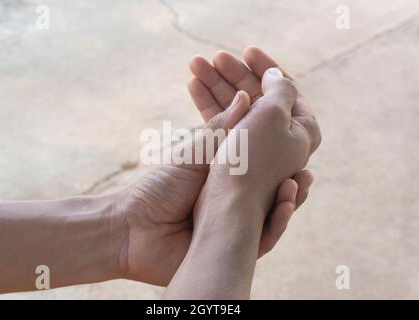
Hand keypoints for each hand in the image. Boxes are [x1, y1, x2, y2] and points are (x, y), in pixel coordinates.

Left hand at [120, 53, 313, 284]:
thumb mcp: (194, 153)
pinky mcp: (238, 245)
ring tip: (302, 179)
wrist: (132, 229)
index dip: (275, 140)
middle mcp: (238, 195)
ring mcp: (239, 220)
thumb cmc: (159, 188)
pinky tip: (288, 201)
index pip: (261, 154)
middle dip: (291, 169)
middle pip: (274, 181)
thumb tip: (248, 96)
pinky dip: (279, 220)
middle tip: (304, 157)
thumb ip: (222, 129)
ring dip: (292, 194)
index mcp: (228, 171)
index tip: (288, 124)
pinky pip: (266, 235)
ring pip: (274, 208)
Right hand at [188, 46, 313, 210]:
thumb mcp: (273, 114)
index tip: (246, 51)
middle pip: (259, 96)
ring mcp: (256, 149)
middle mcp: (280, 140)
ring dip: (216, 84)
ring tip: (196, 66)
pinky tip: (194, 87)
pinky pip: (221, 122)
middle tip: (214, 57)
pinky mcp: (233, 157)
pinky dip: (208, 103)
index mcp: (302, 131)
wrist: (225, 208)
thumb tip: (277, 76)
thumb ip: (280, 88)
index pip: (287, 89)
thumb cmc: (253, 161)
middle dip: (235, 74)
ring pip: (236, 106)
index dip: (265, 67)